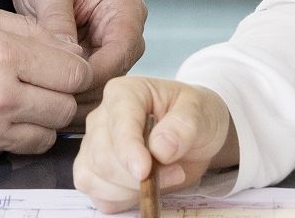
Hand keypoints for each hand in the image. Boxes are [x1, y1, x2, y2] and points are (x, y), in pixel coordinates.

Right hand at [0, 0, 91, 164]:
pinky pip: (21, 149)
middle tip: (44, 82)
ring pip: (49, 133)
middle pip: (67, 106)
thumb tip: (65, 45)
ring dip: (44, 118)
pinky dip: (21, 135)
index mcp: (1, 54)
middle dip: (61, 93)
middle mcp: (0, 95)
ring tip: (23, 100)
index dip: (73, 67)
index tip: (62, 64)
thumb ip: (24, 27)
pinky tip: (3, 117)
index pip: (73, 71)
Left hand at [12, 0, 148, 119]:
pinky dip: (71, 95)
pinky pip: (91, 87)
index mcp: (126, 10)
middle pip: (115, 76)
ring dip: (76, 97)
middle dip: (82, 91)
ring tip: (42, 103)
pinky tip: (47, 100)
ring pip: (103, 87)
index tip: (57, 86)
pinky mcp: (101, 62)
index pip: (119, 54)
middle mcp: (128, 33)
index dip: (89, 75)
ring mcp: (116, 50)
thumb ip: (57, 20)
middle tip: (46, 101)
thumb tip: (67, 57)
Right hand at [74, 76, 237, 212]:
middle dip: (136, 176)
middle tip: (175, 172)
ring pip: (94, 179)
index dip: (128, 150)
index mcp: (124, 93)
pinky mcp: (96, 174)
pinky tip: (143, 191)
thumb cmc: (194, 116)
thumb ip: (183, 125)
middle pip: (102, 158)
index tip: (145, 171)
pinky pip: (98, 196)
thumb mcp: (200, 112)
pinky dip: (121, 201)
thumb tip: (160, 148)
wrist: (195, 136)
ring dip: (130, 191)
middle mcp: (102, 118)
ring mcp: (94, 147)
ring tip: (162, 180)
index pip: (118, 124)